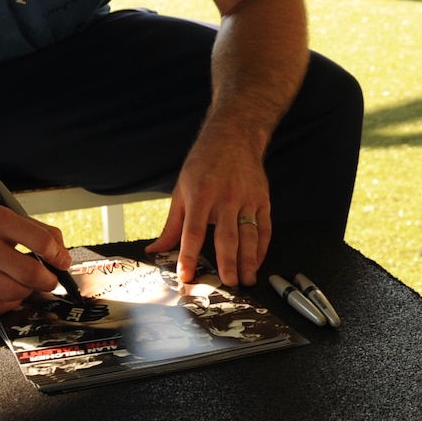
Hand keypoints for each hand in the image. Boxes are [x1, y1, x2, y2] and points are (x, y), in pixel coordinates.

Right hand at [0, 194, 72, 313]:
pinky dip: (10, 303)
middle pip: (30, 273)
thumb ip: (31, 227)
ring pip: (14, 293)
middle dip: (49, 280)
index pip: (41, 242)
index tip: (62, 261)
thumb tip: (59, 250)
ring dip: (29, 293)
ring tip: (30, 285)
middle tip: (51, 279)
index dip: (58, 255)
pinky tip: (12, 294)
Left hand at [145, 127, 272, 286]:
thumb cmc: (203, 163)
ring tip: (246, 280)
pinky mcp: (263, 200)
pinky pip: (265, 228)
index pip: (193, 232)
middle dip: (228, 263)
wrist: (233, 136)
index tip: (186, 276)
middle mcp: (226, 198)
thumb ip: (171, 225)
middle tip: (228, 284)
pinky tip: (257, 263)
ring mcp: (247, 199)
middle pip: (227, 237)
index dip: (188, 256)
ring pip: (250, 235)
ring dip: (249, 260)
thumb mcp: (181, 190)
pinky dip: (262, 248)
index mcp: (200, 195)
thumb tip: (156, 251)